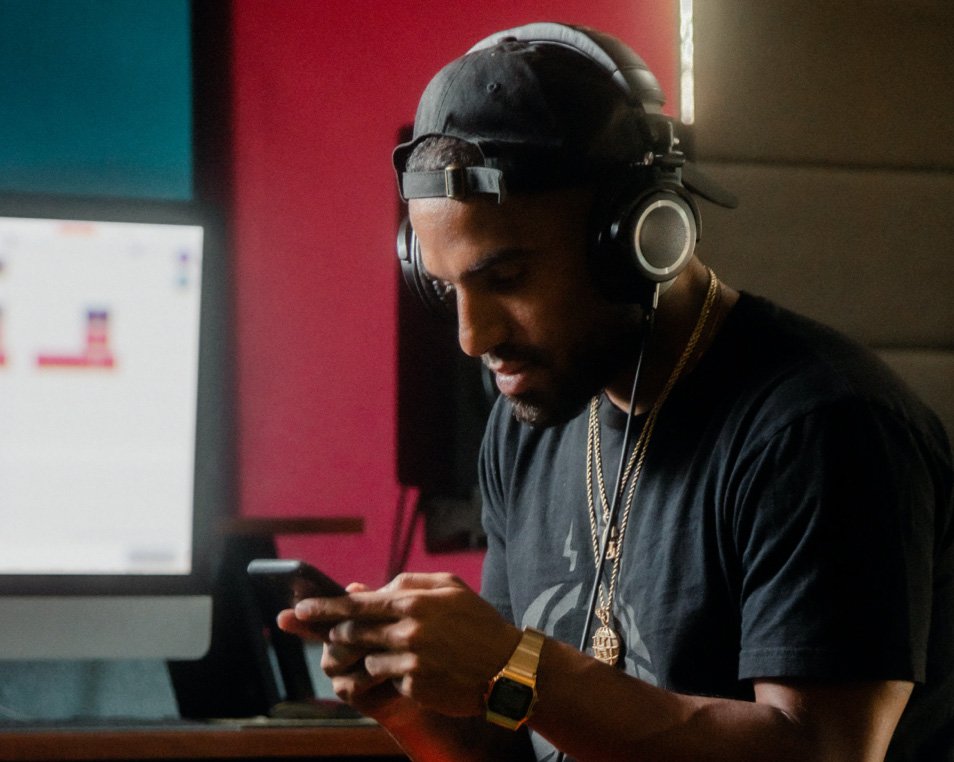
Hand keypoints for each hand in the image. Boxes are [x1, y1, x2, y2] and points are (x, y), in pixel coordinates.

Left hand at [290, 572, 521, 717]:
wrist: (508, 667)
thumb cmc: (477, 622)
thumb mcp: (448, 588)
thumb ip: (406, 583)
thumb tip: (365, 588)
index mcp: (413, 602)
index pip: (355, 604)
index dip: (322, 608)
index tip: (299, 610)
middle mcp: (407, 631)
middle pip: (352, 633)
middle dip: (334, 635)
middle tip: (330, 635)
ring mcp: (410, 661)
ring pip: (366, 660)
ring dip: (367, 658)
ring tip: (388, 653)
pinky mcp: (415, 687)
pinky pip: (388, 680)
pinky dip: (393, 674)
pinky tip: (417, 670)